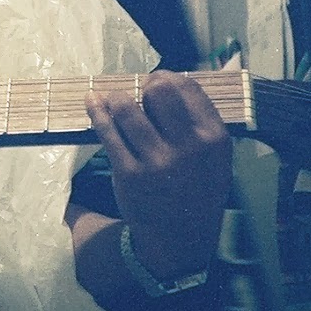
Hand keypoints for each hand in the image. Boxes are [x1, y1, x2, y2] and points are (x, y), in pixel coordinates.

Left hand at [87, 72, 231, 278]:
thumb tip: (193, 71)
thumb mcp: (217, 157)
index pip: (187, 87)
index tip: (156, 81)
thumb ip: (204, 118)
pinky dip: (97, 112)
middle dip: (144, 85)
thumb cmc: (197, 189)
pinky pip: (107, 131)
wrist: (181, 239)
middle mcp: (189, 148)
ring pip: (128, 107)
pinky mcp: (129, 174)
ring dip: (116, 99)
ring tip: (114, 101)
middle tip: (138, 93)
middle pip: (159, 91)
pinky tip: (92, 102)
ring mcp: (158, 162)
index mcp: (214, 139)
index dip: (167, 77)